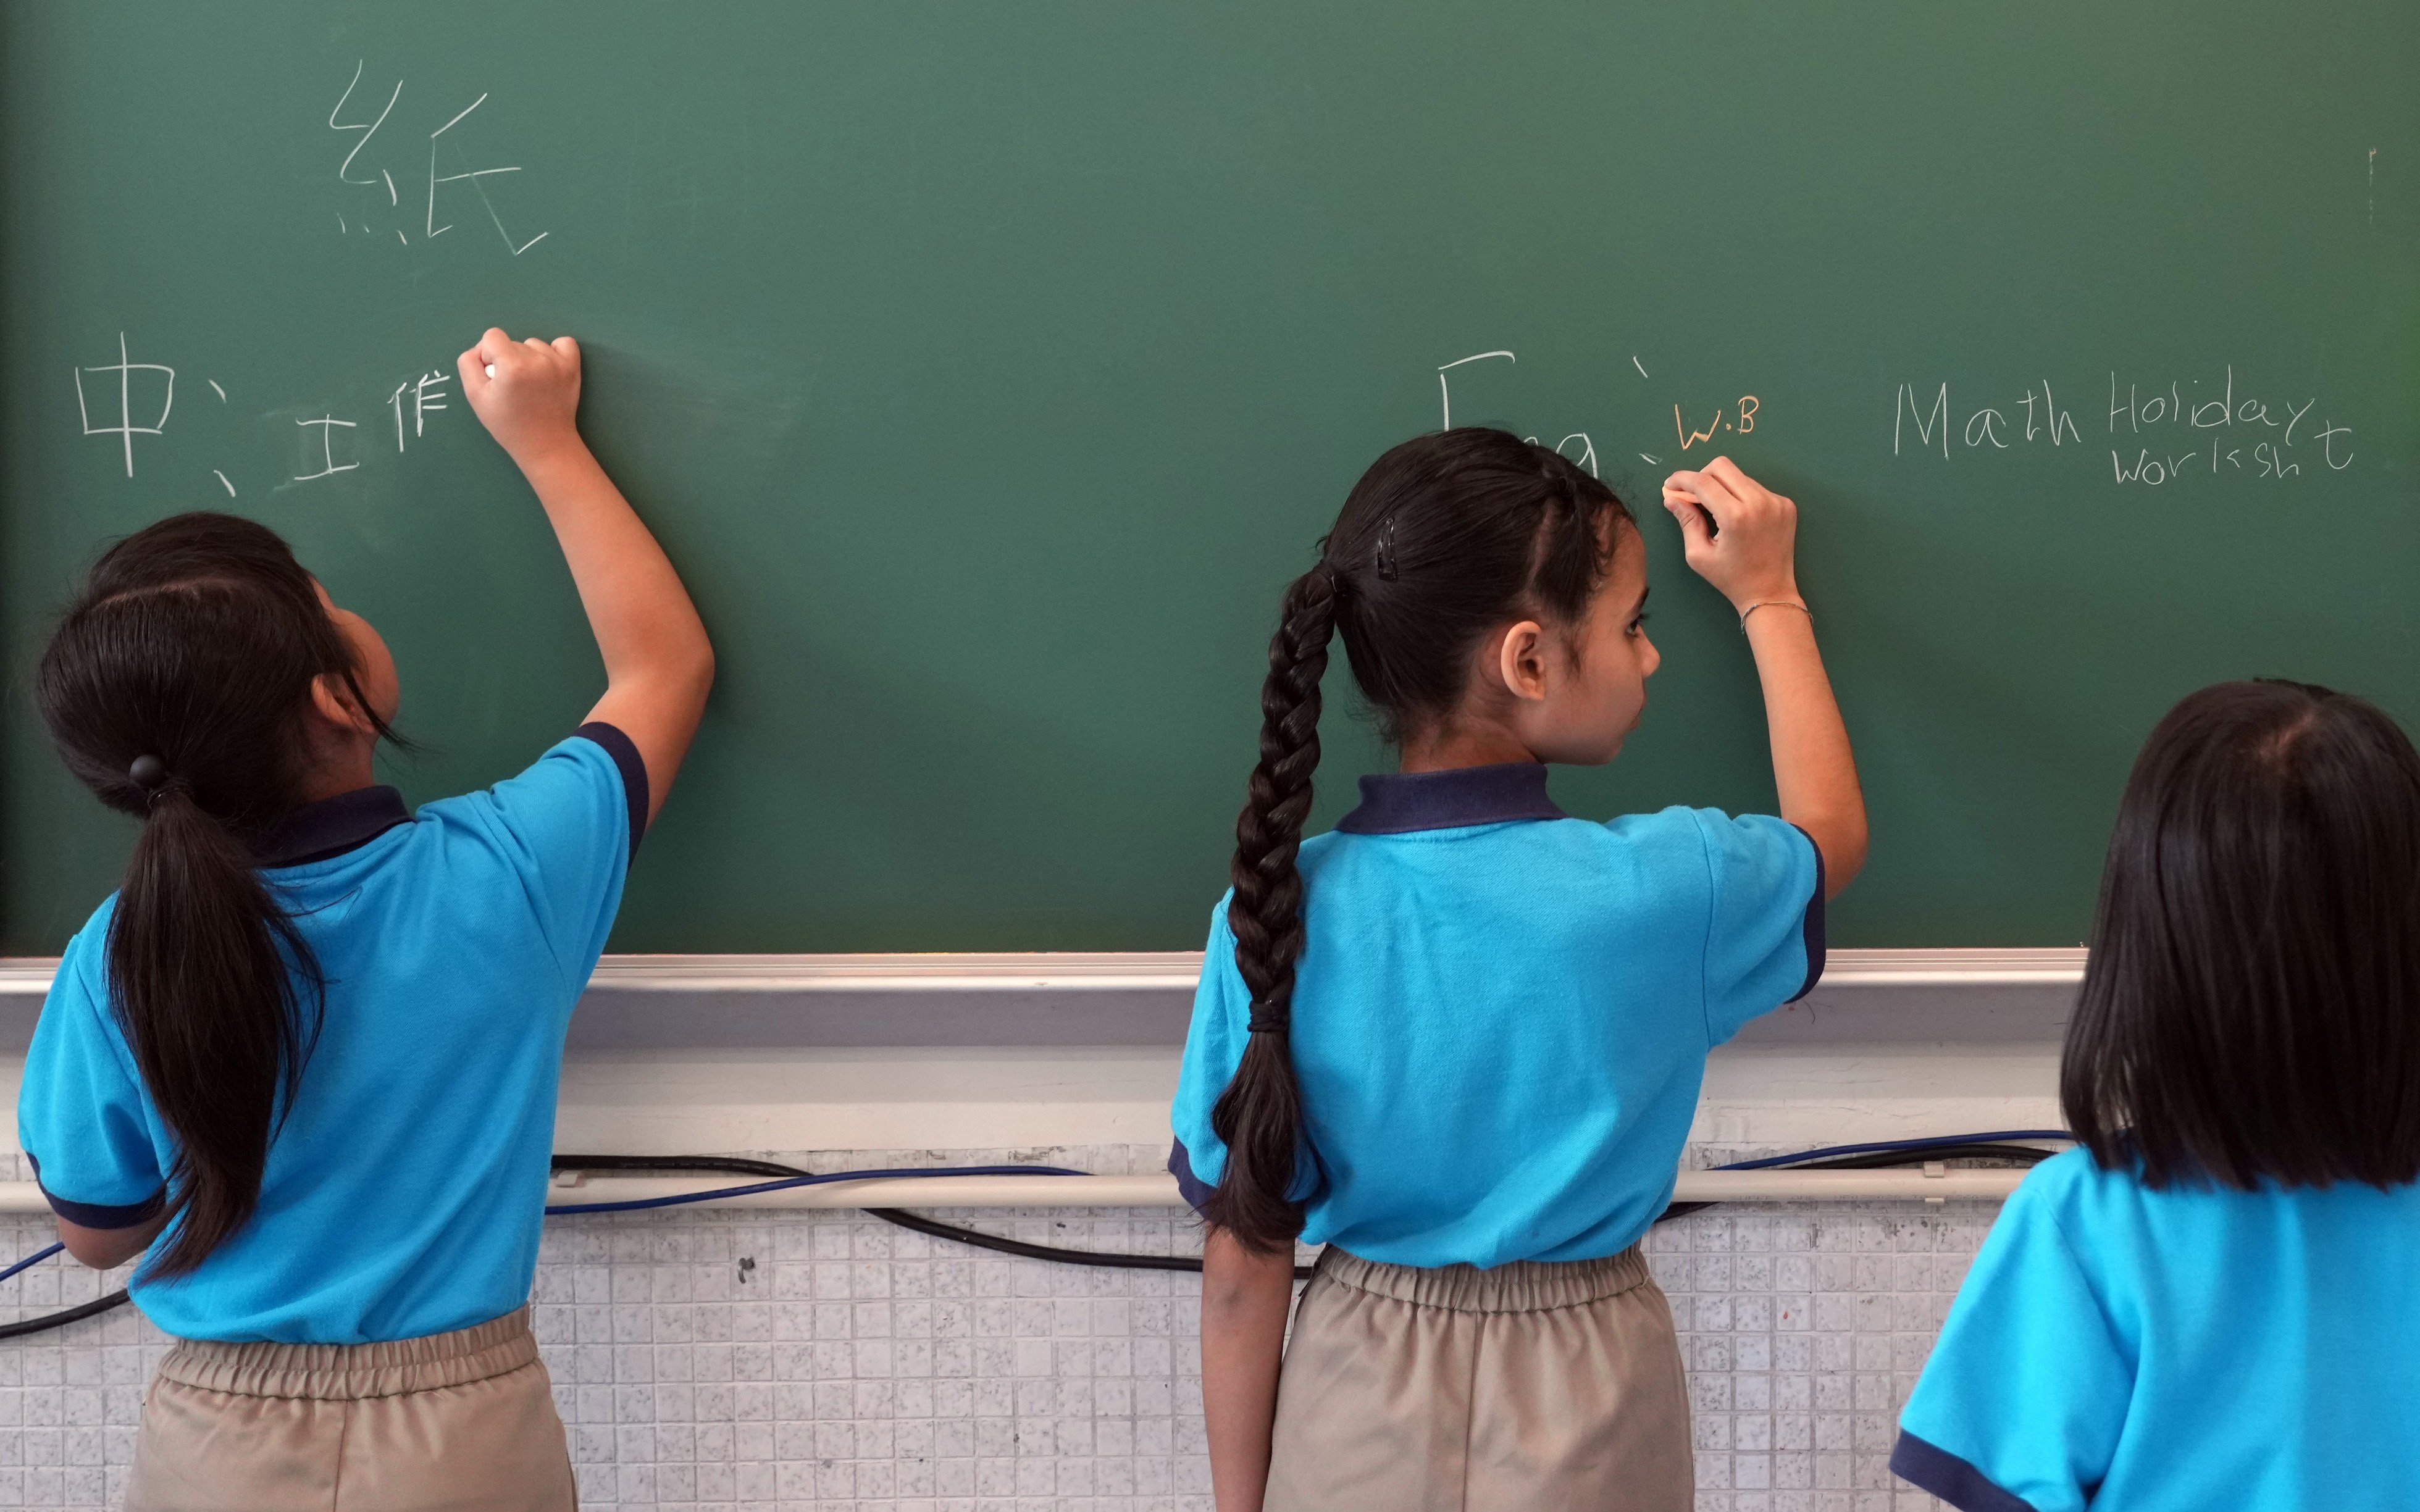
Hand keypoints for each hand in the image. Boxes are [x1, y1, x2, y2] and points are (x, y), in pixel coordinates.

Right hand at [458, 328, 583, 465]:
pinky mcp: (573, 368)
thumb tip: (480, 349)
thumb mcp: (475, 396)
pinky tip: (548, 368)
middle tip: (513, 387)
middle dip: (508, 359)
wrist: (545, 444)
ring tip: (530, 383)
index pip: (492, 336)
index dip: (487, 354)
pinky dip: (555, 351)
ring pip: (534, 344)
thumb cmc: (508, 424)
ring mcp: (559, 363)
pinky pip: (564, 343)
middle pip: (513, 342)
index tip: (494, 376)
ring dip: (529, 358)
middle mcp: (538, 360)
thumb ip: (469, 364)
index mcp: (512, 366)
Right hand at [1661, 457, 1800, 610]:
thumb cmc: (1731, 578)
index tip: (1671, 485)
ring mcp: (1776, 501)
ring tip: (1715, 508)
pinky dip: (1740, 494)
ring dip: (1722, 486)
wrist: (1770, 592)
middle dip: (1701, 476)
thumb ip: (1686, 521)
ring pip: (1739, 476)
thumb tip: (1672, 499)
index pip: (1703, 482)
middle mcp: (1759, 503)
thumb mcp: (1699, 555)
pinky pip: (1756, 487)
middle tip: (1692, 494)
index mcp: (1735, 517)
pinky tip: (1737, 515)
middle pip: (1722, 466)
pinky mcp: (1786, 504)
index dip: (1682, 479)